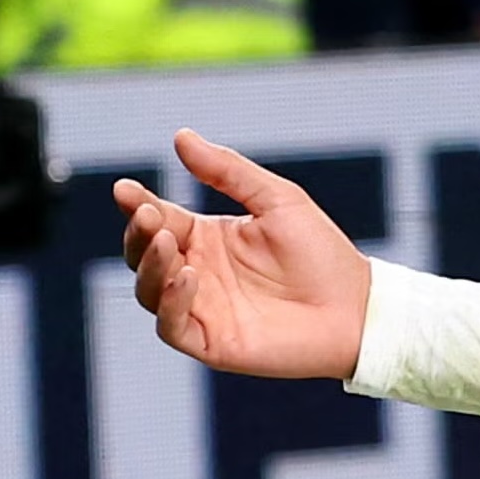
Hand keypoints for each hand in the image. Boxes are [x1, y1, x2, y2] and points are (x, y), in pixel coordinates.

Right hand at [113, 130, 373, 378]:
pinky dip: (170, 303)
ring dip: (150, 265)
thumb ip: (227, 170)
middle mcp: (196, 272)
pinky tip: (186, 276)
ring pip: (149, 290)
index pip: (159, 218)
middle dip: (139, 233)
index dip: (139, 204)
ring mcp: (201, 308)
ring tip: (168, 242)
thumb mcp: (276, 199)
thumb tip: (181, 136)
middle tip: (149, 215)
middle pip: (144, 254)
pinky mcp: (211, 342)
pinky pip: (172, 326)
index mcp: (206, 237)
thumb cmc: (320, 252)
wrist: (354, 307)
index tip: (125, 189)